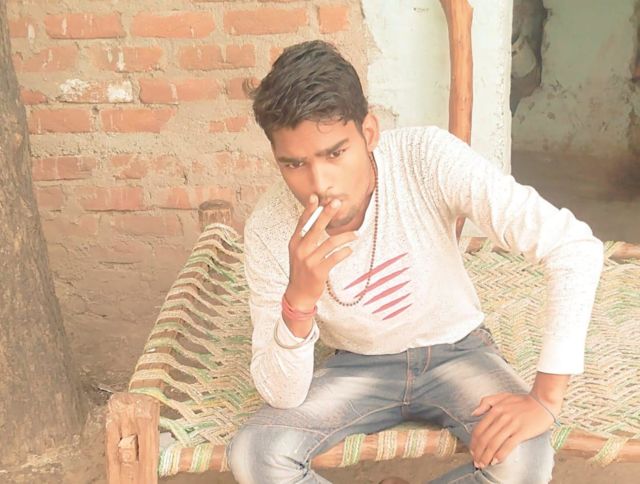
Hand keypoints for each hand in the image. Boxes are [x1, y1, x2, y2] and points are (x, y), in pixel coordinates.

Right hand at [285, 194, 357, 309]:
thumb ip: (306, 237)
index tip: (317, 197)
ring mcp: (308, 261)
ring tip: (356, 234)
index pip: (303, 222)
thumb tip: (319, 218)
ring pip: (330, 243)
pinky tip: (350, 249)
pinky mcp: (318, 271)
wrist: (299, 294)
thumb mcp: (299, 252)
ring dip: (345, 236)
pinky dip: (344, 252)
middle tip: (337, 202)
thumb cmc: (302, 270)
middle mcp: (300, 250)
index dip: (310, 209)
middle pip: (315, 228)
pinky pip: (334, 258)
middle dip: (327, 214)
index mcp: (295, 242)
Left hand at [468, 392, 555, 468]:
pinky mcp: (522, 432)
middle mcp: (501, 418)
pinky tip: (495, 461)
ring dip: (486, 456)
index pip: (479, 429)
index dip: (473, 442)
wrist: (543, 402)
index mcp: (495, 410)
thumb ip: (486, 402)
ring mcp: (511, 425)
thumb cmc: (523, 401)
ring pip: (494, 444)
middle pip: (484, 439)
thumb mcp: (502, 396)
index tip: (472, 451)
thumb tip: (473, 413)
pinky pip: (508, 446)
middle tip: (476, 462)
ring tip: (483, 464)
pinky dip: (500, 455)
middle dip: (478, 453)